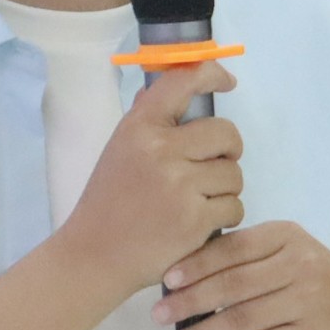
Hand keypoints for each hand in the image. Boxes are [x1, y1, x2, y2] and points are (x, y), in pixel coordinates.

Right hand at [54, 62, 242, 296]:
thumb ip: (147, 119)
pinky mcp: (196, 220)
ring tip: (200, 199)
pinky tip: (201, 221)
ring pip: (234, 174)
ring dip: (225, 187)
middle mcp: (161, 150)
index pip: (183, 83)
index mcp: (139, 127)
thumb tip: (171, 86)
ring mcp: (180, 185)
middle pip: (226, 133)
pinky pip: (234, 206)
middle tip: (214, 164)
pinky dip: (225, 215)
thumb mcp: (119, 150)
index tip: (227, 81)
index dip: (212, 74)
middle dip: (229, 149)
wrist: (94, 256)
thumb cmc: (108, 201)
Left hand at [150, 221, 329, 329]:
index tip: (166, 280)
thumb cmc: (311, 278)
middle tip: (157, 314)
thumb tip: (185, 270)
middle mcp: (299, 265)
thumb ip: (247, 254)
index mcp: (286, 235)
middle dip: (190, 302)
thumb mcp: (287, 251)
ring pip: (242, 320)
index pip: (233, 249)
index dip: (197, 264)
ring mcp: (307, 302)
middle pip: (234, 285)